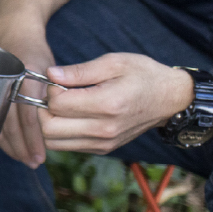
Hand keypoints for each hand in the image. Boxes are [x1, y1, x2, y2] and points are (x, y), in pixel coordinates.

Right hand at [0, 18, 55, 167]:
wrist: (9, 34)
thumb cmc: (34, 51)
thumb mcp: (49, 63)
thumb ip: (60, 84)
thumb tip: (63, 112)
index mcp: (24, 76)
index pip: (27, 114)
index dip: (32, 136)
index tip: (40, 154)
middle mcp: (7, 84)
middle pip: (10, 123)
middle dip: (21, 146)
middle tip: (33, 162)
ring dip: (10, 145)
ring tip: (24, 159)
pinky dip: (0, 135)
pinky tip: (10, 147)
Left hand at [41, 53, 193, 153]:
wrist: (170, 99)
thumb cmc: (143, 75)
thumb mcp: (114, 62)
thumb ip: (79, 71)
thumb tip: (49, 75)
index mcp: (107, 104)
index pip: (57, 105)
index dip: (50, 90)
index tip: (59, 81)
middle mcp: (104, 129)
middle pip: (49, 129)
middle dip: (42, 110)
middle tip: (54, 95)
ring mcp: (103, 143)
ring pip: (53, 142)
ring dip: (48, 124)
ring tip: (60, 106)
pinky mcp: (102, 149)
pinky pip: (66, 146)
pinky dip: (59, 133)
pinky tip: (69, 116)